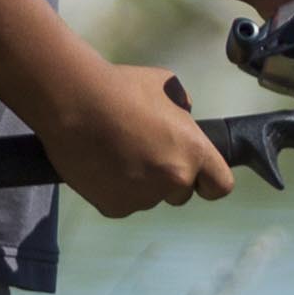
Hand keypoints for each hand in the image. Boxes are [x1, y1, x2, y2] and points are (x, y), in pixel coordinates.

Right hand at [34, 62, 235, 214]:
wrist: (73, 102)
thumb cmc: (122, 87)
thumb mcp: (168, 87)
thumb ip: (184, 111)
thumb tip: (184, 121)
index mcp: (193, 152)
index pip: (220, 186)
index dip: (210, 182)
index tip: (199, 177)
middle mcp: (172, 180)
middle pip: (181, 193)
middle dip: (168, 178)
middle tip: (145, 153)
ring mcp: (142, 198)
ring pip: (149, 198)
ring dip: (141, 183)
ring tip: (117, 154)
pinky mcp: (114, 208)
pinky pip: (123, 202)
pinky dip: (115, 190)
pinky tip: (102, 166)